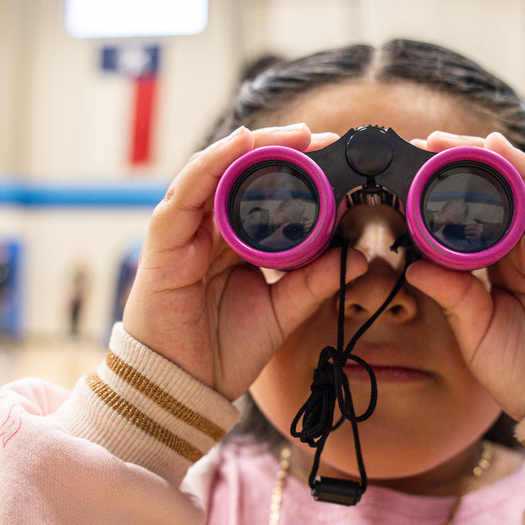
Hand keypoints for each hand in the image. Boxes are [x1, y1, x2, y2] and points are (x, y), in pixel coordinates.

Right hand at [121, 125, 367, 400]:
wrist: (184, 389)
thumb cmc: (224, 350)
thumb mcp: (282, 311)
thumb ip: (314, 282)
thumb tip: (361, 257)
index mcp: (234, 243)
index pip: (263, 193)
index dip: (297, 172)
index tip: (335, 158)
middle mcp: (207, 230)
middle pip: (240, 173)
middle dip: (280, 150)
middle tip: (321, 138)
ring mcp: (184, 232)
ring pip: (215, 171)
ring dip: (253, 147)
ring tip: (292, 136)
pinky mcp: (163, 241)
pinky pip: (186, 192)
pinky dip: (212, 163)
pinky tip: (240, 144)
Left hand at [406, 132, 524, 419]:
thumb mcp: (475, 328)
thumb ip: (451, 293)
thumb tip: (411, 264)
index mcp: (505, 264)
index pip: (474, 214)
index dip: (442, 192)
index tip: (405, 173)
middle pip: (498, 191)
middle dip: (460, 164)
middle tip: (421, 144)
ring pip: (523, 187)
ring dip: (486, 159)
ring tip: (448, 142)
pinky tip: (499, 151)